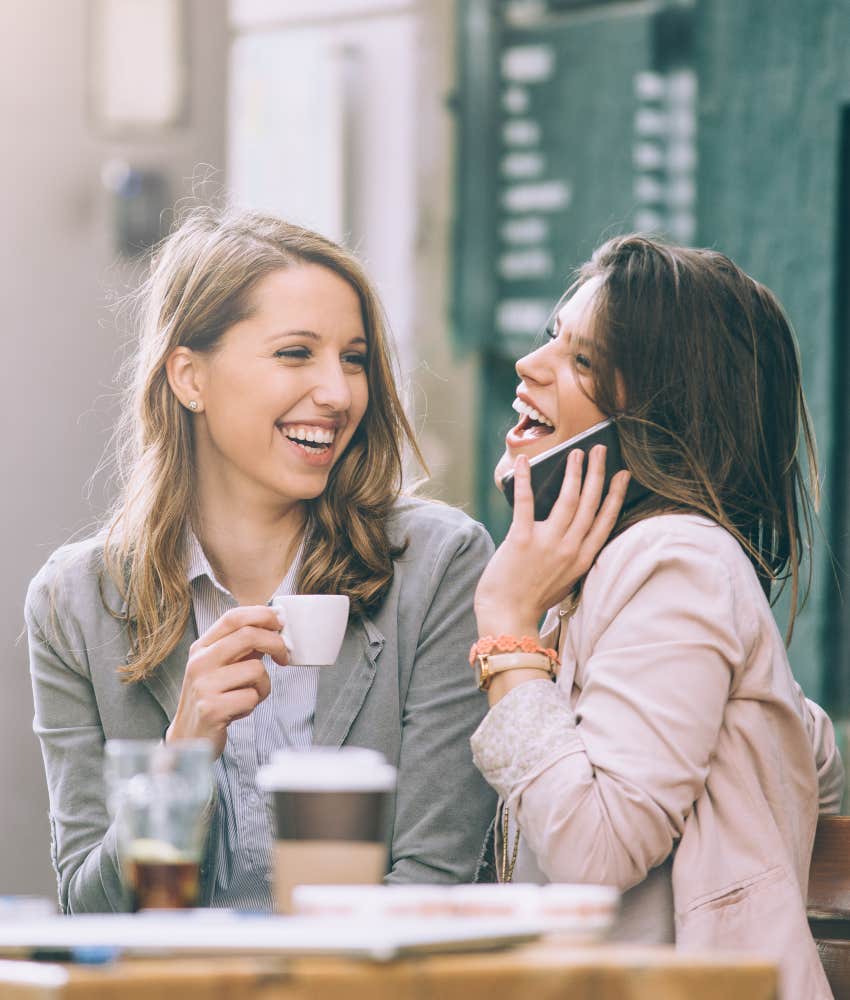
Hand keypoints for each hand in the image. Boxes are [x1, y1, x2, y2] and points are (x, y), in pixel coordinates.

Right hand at [166, 605, 288, 758]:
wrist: (189, 737)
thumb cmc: (213, 698)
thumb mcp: (222, 667)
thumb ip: (242, 648)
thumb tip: (274, 628)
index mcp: (202, 647)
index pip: (233, 617)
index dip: (262, 615)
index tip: (280, 624)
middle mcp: (199, 662)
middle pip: (249, 635)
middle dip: (276, 644)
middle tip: (284, 657)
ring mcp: (203, 685)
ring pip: (256, 669)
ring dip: (263, 685)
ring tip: (248, 695)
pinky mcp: (211, 709)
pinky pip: (251, 696)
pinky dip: (253, 704)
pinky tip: (238, 710)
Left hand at [474, 445, 629, 637]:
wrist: (507, 616)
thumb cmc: (531, 598)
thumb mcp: (564, 579)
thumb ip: (571, 555)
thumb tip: (570, 526)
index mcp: (582, 559)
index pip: (605, 520)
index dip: (615, 495)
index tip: (623, 475)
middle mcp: (570, 549)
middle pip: (590, 503)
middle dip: (597, 473)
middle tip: (601, 450)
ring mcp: (548, 543)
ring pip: (568, 499)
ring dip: (574, 472)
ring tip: (576, 453)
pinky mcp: (522, 540)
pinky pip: (526, 502)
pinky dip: (525, 480)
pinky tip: (525, 463)